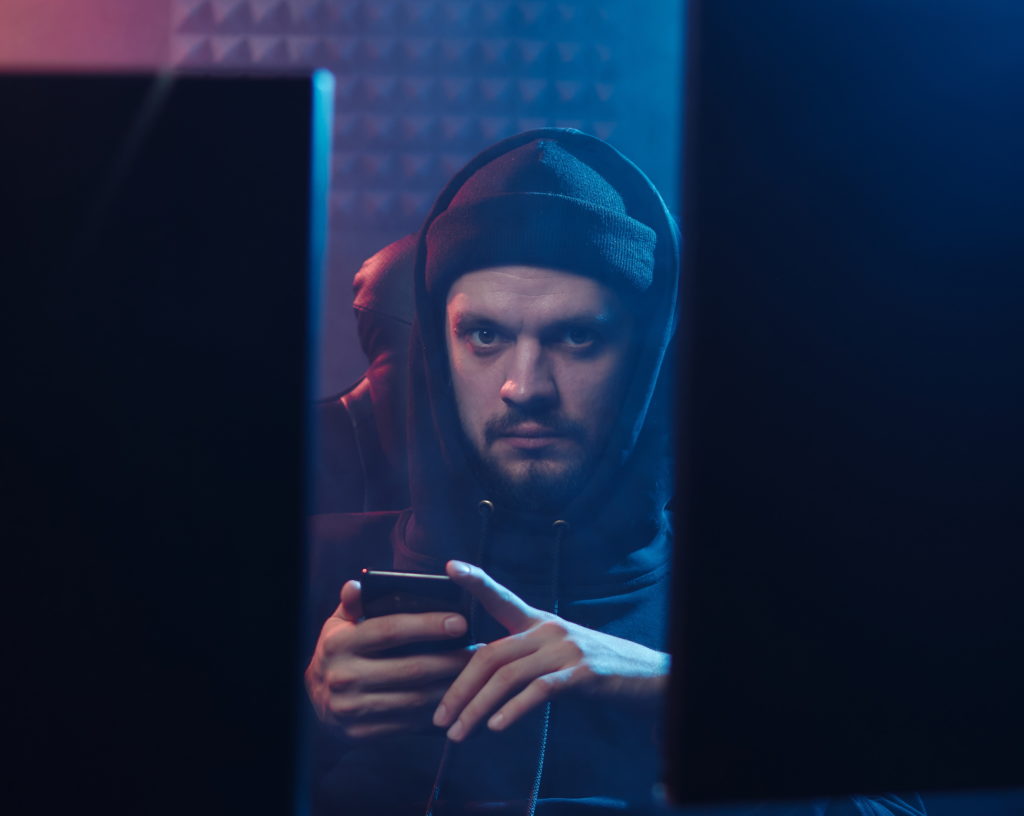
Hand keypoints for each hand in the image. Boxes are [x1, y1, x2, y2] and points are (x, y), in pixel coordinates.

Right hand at [305, 579, 473, 738]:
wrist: (312, 702)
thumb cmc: (337, 652)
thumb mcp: (338, 625)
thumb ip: (352, 603)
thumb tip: (358, 583)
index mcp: (339, 644)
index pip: (390, 630)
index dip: (428, 625)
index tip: (461, 621)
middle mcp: (344, 676)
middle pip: (411, 668)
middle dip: (451, 659)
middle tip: (480, 651)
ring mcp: (353, 708)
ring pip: (415, 699)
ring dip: (451, 687)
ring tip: (474, 674)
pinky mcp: (363, 733)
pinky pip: (409, 722)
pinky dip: (436, 710)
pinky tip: (456, 698)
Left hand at [433, 560, 668, 741]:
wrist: (648, 678)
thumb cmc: (595, 671)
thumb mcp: (556, 657)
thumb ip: (522, 660)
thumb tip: (476, 683)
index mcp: (539, 622)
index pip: (501, 598)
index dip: (476, 581)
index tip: (450, 566)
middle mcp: (549, 630)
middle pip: (491, 653)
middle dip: (459, 689)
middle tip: (439, 720)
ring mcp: (566, 650)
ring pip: (507, 675)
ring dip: (477, 708)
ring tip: (458, 734)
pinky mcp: (582, 674)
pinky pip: (538, 691)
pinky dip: (513, 710)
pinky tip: (496, 727)